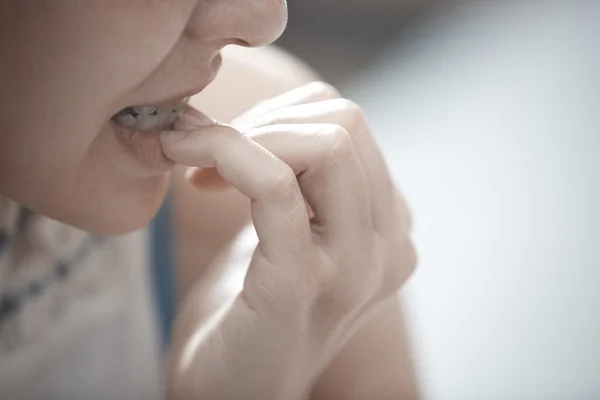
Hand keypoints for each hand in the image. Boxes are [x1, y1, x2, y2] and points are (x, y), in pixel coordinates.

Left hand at [160, 82, 416, 399]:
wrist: (232, 392)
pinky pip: (275, 185)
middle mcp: (391, 248)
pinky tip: (191, 171)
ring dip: (242, 135)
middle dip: (263, 120)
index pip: (350, 125)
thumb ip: (306, 180)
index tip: (227, 147)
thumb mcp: (294, 233)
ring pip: (325, 144)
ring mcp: (355, 269)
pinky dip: (228, 155)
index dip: (280, 118)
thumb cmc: (253, 310)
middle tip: (208, 154)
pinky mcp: (302, 285)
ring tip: (198, 166)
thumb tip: (274, 112)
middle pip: (345, 123)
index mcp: (391, 229)